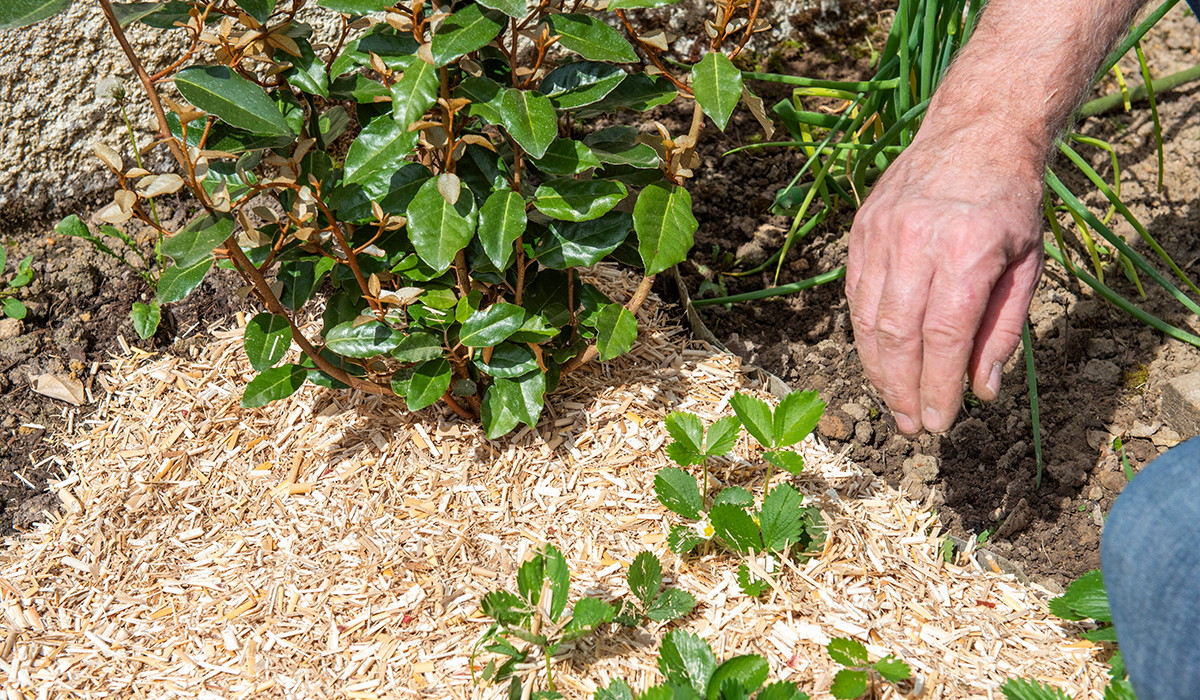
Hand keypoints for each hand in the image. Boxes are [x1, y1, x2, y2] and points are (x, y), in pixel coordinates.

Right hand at [845, 122, 1044, 433]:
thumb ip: (1003, 330)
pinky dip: (865, 334)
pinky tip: (879, 360)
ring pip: (868, 318)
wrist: (978, 129)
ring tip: (894, 402)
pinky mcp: (862, 229)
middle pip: (899, 334)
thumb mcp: (1028, 264)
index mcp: (969, 249)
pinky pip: (856, 294)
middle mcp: (919, 239)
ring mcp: (883, 232)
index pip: (945, 336)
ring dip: (878, 370)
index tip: (941, 422)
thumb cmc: (1011, 202)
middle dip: (903, 389)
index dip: (939, 386)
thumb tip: (982, 391)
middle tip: (912, 426)